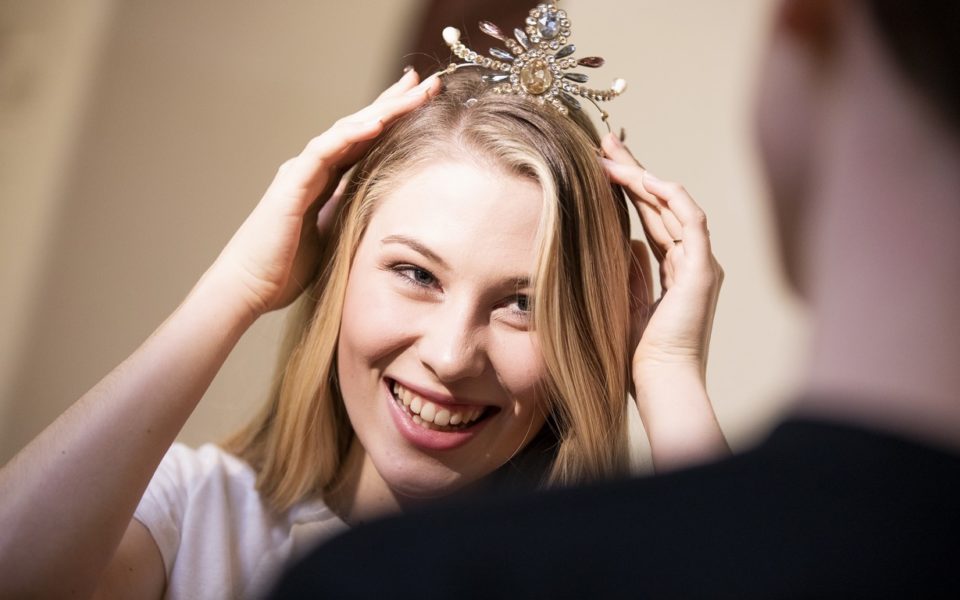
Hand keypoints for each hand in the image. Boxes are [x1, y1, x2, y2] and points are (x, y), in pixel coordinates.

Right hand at [209, 69, 441, 317]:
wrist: (249, 288)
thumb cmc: (286, 270)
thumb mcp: (333, 237)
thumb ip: (350, 215)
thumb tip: (378, 209)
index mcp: (324, 180)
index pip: (363, 141)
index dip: (391, 118)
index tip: (421, 99)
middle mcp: (313, 168)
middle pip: (359, 126)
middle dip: (393, 102)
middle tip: (425, 80)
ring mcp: (301, 172)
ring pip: (346, 130)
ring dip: (381, 109)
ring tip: (412, 91)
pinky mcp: (291, 184)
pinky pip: (324, 151)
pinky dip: (351, 135)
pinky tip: (377, 122)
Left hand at [601, 133, 726, 467]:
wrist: (658, 381)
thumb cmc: (640, 353)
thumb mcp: (628, 301)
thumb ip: (632, 271)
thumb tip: (627, 243)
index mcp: (676, 269)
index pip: (652, 216)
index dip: (630, 188)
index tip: (603, 165)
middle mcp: (692, 261)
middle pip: (661, 204)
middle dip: (634, 170)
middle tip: (606, 142)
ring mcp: (700, 263)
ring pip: (674, 205)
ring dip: (643, 176)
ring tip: (612, 153)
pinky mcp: (703, 269)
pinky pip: (689, 220)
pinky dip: (668, 196)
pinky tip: (643, 178)